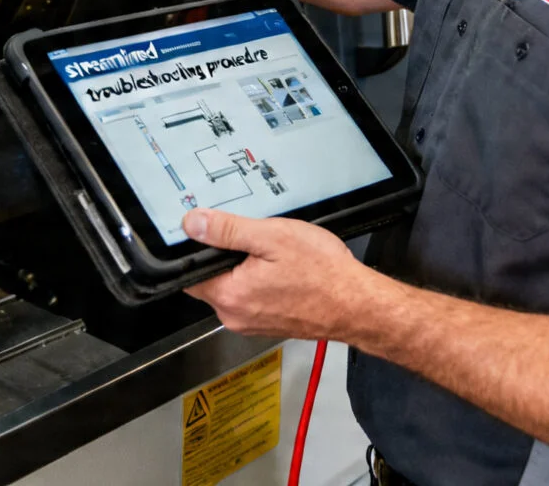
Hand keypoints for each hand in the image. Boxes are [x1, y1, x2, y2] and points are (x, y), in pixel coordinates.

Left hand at [181, 209, 396, 341]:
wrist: (358, 305)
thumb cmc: (322, 273)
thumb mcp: (271, 237)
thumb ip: (227, 230)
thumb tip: (193, 224)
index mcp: (229, 296)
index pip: (189, 274)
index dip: (196, 250)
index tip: (211, 233)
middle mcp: (236, 317)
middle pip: (211, 280)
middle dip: (226, 257)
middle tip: (253, 239)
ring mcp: (253, 324)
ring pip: (233, 288)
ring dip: (245, 270)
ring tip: (273, 254)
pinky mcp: (269, 324)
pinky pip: (252, 298)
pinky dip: (260, 283)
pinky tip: (282, 270)